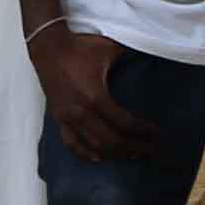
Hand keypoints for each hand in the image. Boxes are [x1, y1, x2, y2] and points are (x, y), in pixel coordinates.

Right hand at [34, 24, 157, 163]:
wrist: (48, 46)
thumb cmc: (79, 46)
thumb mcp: (109, 48)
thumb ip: (131, 52)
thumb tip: (154, 50)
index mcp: (96, 96)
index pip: (124, 123)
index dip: (142, 131)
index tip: (156, 134)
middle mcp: (81, 112)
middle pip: (112, 141)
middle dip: (133, 148)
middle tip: (150, 151)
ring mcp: (68, 117)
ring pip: (93, 146)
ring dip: (114, 154)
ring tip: (131, 155)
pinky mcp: (59, 118)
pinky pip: (71, 142)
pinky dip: (84, 153)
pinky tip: (96, 158)